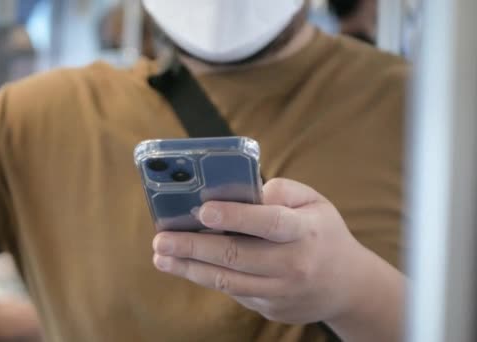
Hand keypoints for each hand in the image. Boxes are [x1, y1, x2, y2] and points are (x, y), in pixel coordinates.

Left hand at [152, 178, 371, 324]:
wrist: (347, 286)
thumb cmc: (322, 233)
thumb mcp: (313, 201)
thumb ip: (278, 191)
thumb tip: (236, 194)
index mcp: (304, 231)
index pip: (268, 223)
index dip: (234, 216)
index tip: (202, 211)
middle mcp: (293, 264)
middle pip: (236, 256)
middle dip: (193, 247)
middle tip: (161, 239)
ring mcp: (281, 292)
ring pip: (228, 281)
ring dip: (190, 269)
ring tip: (161, 256)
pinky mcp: (271, 309)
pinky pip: (234, 292)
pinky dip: (208, 277)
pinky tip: (187, 266)